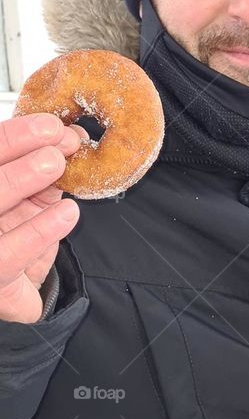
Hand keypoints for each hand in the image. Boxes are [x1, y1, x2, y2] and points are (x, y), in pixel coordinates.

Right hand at [0, 113, 86, 323]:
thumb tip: (71, 141)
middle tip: (55, 138)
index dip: (14, 136)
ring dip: (21, 179)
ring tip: (55, 163)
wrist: (7, 294)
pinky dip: (40, 230)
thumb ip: (43, 178)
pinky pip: (11, 253)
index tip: (49, 124)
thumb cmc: (12, 238)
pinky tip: (68, 214)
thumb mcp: (28, 204)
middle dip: (16, 147)